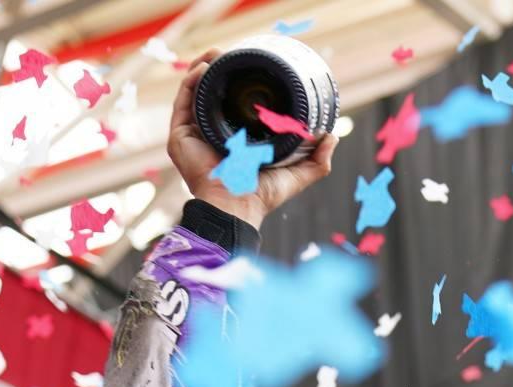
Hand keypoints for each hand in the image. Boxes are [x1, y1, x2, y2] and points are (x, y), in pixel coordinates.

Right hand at [168, 47, 339, 231]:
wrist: (237, 207)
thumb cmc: (262, 196)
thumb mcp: (297, 175)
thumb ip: (318, 160)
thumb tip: (333, 137)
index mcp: (234, 141)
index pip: (233, 106)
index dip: (239, 84)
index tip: (252, 66)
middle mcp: (211, 135)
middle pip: (212, 95)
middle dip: (219, 71)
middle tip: (234, 53)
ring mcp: (193, 134)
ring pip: (194, 93)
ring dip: (203, 69)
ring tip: (218, 53)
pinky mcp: (180, 136)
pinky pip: (183, 102)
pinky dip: (192, 82)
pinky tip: (204, 67)